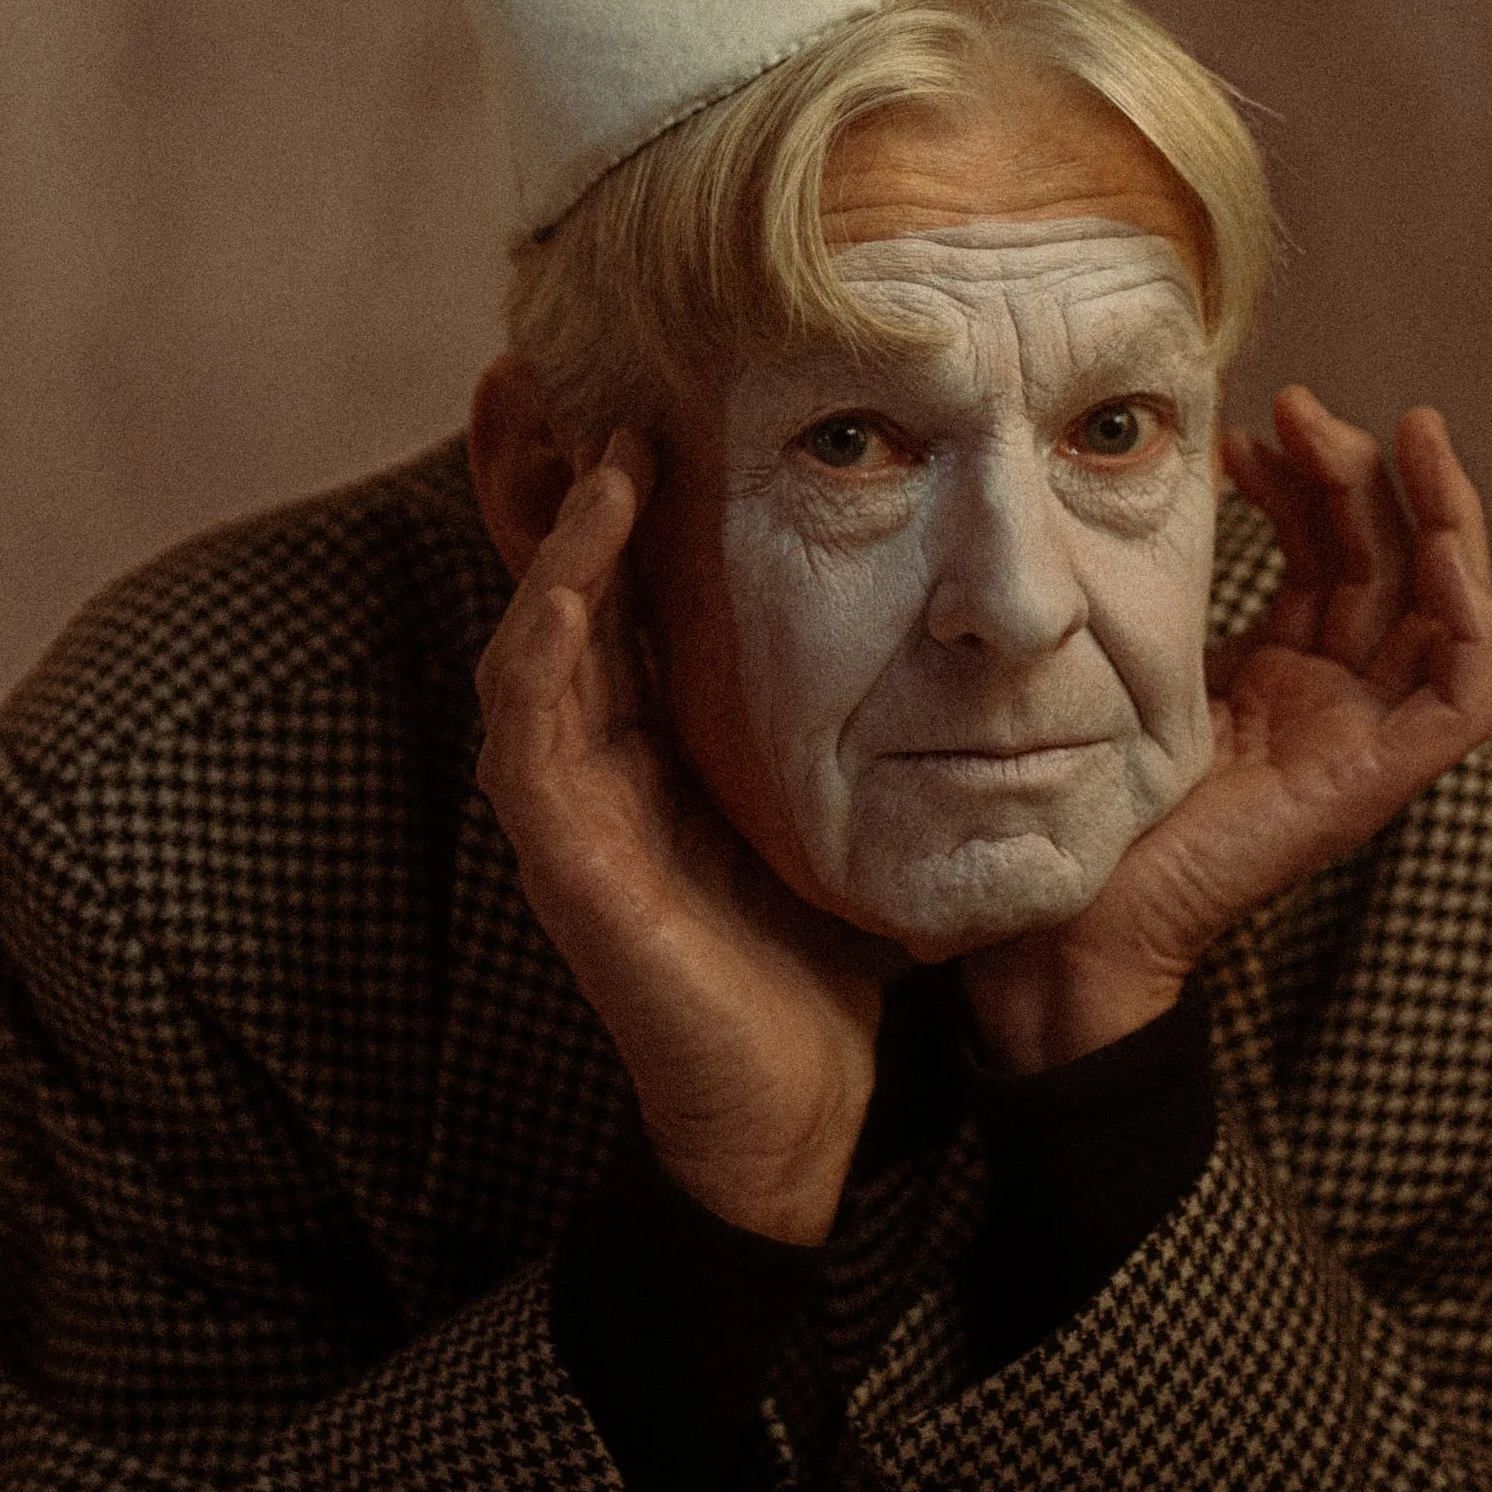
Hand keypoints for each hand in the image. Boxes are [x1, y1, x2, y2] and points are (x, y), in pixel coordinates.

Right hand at [474, 431, 890, 1243]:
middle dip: (565, 492)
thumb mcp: (848, 788)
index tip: (667, 397)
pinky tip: (578, 582)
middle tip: (591, 387)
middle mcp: (599, 757)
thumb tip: (963, 603)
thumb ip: (861, 702)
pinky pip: (528, 730)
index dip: (627, 497)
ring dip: (561, 547)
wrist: (809, 1104)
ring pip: (532, 641)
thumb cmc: (832, 946)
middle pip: (559, 592)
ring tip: (607, 460)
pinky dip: (544, 645)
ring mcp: (569, 807)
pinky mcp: (563, 858)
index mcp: (658, 736)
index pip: (625, 588)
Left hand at [963, 387, 1491, 1073]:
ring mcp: (1357, 743)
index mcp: (1277, 674)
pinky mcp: (1372, 787)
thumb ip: (1165, 579)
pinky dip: (1471, 625)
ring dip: (1437, 517)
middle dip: (1362, 474)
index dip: (1304, 482)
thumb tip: (1157, 470)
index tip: (1252, 428)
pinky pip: (1462, 703)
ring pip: (1441, 614)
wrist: (1065, 914)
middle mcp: (1329, 701)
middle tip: (1308, 405)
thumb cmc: (1084, 790)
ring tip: (1407, 433)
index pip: (1325, 556)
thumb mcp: (1134, 654)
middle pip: (1383, 566)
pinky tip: (1445, 552)